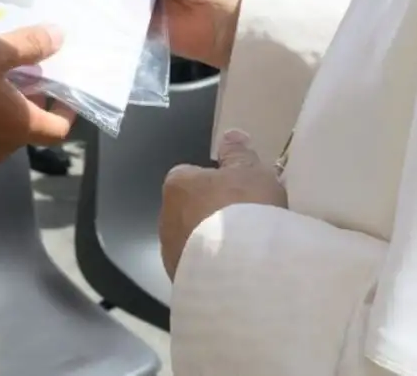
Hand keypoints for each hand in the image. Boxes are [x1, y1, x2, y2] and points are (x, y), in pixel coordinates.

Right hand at [0, 25, 73, 161]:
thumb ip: (29, 44)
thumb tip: (60, 36)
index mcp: (20, 127)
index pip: (60, 129)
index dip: (67, 107)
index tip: (61, 84)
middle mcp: (1, 147)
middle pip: (29, 126)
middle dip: (30, 96)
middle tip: (21, 64)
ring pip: (0, 127)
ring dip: (2, 102)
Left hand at [159, 129, 283, 279]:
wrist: (243, 269)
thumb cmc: (245, 210)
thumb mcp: (250, 172)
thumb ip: (238, 153)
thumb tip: (230, 135)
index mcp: (178, 185)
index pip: (190, 176)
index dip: (215, 183)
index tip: (238, 194)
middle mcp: (166, 217)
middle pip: (190, 209)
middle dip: (211, 214)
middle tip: (245, 222)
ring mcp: (171, 253)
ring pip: (192, 241)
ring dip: (211, 244)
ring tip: (243, 251)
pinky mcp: (180, 281)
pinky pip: (198, 269)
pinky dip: (212, 268)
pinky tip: (236, 272)